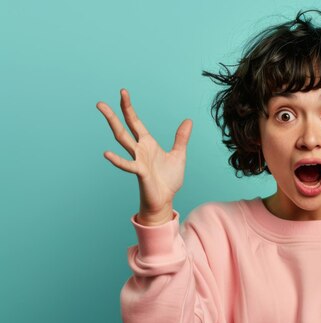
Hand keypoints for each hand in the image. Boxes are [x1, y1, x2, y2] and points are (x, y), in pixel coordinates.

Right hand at [97, 89, 192, 217]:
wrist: (165, 200)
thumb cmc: (169, 179)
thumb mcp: (179, 154)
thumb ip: (181, 138)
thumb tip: (189, 120)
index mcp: (147, 143)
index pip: (135, 122)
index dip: (129, 108)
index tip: (123, 92)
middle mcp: (139, 149)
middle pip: (123, 128)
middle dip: (115, 114)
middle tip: (100, 103)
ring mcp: (137, 160)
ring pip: (122, 140)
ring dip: (112, 125)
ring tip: (102, 113)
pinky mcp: (140, 172)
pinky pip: (127, 165)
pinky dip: (117, 160)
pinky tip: (106, 153)